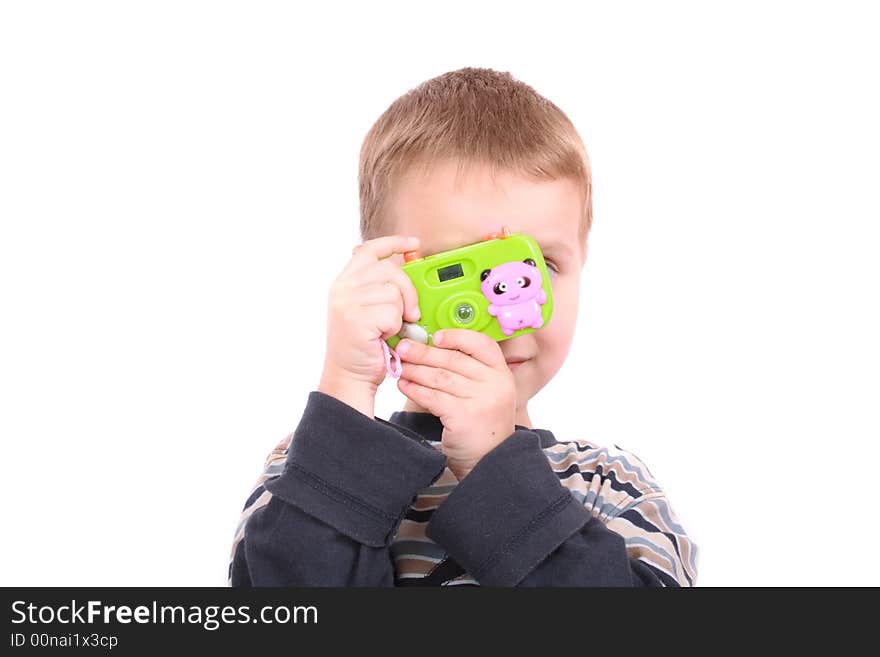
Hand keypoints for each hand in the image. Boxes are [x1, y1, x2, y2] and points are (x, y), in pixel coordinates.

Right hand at [318, 235, 421, 417]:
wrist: (349, 377)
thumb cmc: (364, 347)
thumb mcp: (367, 309)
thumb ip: (378, 288)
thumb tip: (405, 267)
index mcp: (344, 282)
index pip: (369, 250)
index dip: (394, 243)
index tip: (414, 244)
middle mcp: (342, 288)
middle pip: (389, 270)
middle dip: (408, 291)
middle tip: (410, 313)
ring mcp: (347, 302)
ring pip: (394, 292)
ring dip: (399, 314)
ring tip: (387, 329)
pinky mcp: (356, 318)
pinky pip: (392, 312)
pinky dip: (395, 328)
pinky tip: (383, 337)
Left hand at [395, 328, 516, 479]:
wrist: (488, 461)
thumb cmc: (480, 424)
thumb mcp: (485, 393)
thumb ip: (469, 372)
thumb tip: (431, 349)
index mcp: (502, 373)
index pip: (481, 343)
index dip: (456, 336)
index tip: (435, 337)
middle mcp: (495, 384)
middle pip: (454, 358)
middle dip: (424, 352)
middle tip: (404, 347)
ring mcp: (481, 400)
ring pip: (440, 376)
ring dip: (415, 370)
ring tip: (400, 366)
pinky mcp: (464, 416)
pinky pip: (433, 397)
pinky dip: (415, 389)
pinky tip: (404, 386)